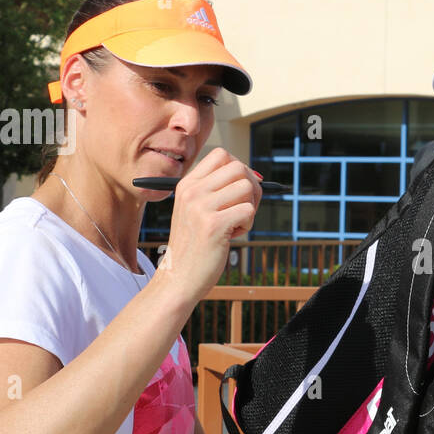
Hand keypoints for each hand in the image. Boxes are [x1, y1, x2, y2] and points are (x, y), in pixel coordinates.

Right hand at [160, 148, 260, 304]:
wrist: (178, 278)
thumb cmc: (195, 245)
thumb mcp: (198, 211)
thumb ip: (218, 191)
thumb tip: (255, 176)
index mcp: (187, 184)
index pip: (222, 155)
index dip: (239, 170)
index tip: (239, 191)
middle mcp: (192, 191)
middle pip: (239, 167)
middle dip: (251, 188)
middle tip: (243, 209)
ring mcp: (201, 207)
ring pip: (247, 187)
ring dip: (250, 208)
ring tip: (235, 224)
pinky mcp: (213, 225)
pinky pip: (248, 211)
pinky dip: (248, 225)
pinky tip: (232, 236)